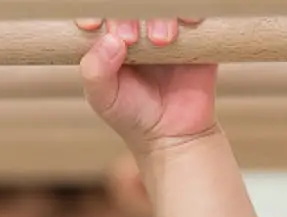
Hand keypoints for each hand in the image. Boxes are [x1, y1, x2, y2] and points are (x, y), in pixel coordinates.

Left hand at [77, 18, 220, 152]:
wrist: (174, 134)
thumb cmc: (133, 115)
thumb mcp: (103, 98)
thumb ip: (94, 71)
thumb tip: (111, 40)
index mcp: (110, 41)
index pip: (99, 15)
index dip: (95, 13)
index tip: (92, 26)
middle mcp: (137, 32)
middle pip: (130, 6)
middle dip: (126, 16)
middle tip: (129, 38)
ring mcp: (166, 32)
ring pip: (162, 7)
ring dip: (160, 16)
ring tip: (161, 41)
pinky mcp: (194, 37)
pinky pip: (193, 13)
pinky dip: (190, 13)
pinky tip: (186, 25)